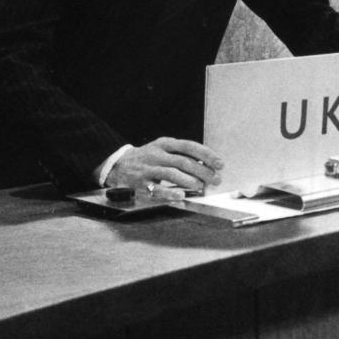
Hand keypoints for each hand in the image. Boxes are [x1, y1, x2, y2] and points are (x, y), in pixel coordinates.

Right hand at [108, 137, 223, 195]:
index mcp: (165, 144)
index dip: (207, 155)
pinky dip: (170, 192)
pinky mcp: (140, 184)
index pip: (189, 146)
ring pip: (172, 173)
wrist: (118, 165)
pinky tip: (181, 195)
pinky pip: (156, 189)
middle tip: (215, 179)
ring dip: (189, 181)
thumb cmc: (148, 158)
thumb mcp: (163, 150)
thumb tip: (207, 166)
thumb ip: (182, 155)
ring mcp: (148, 169)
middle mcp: (157, 154)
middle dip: (202, 171)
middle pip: (183, 161)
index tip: (220, 163)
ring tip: (201, 187)